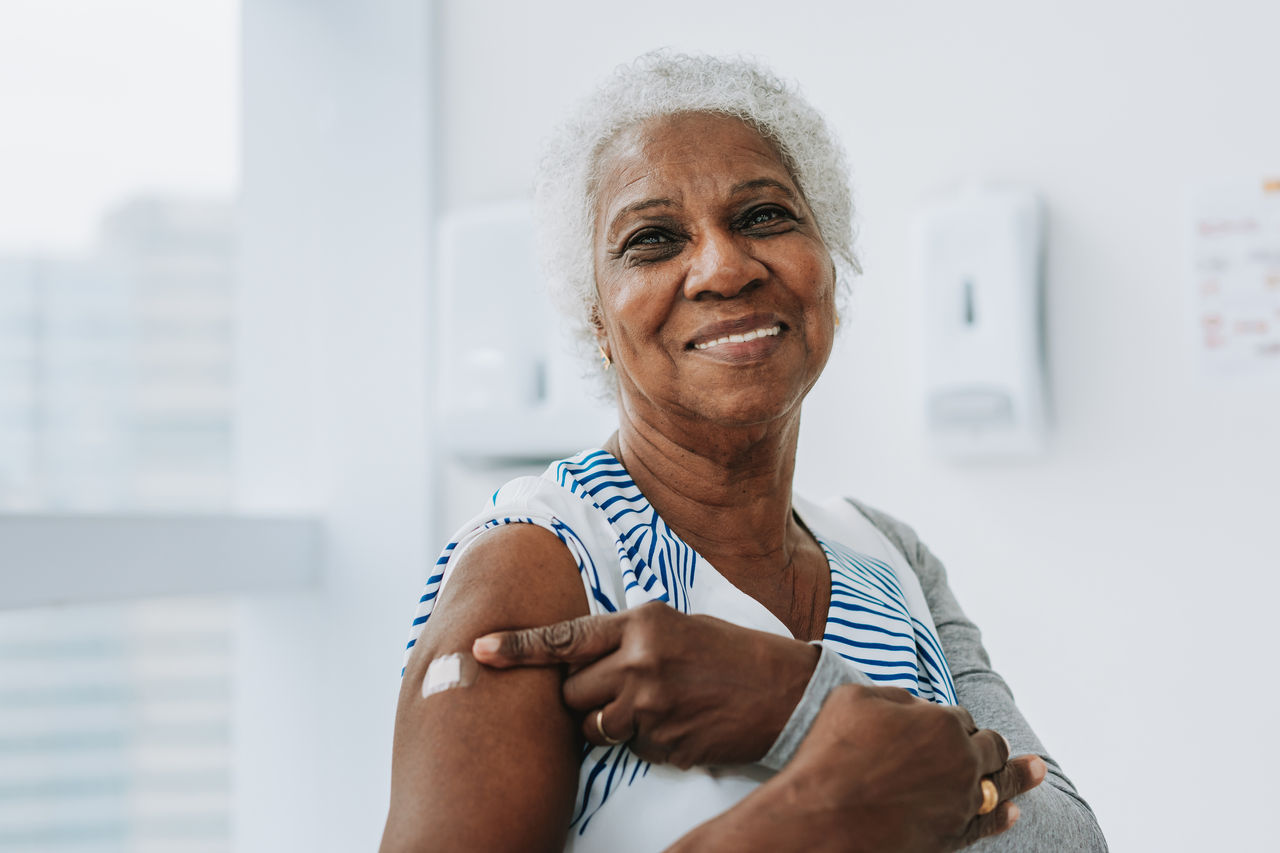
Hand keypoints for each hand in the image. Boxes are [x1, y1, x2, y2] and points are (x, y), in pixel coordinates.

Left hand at [472, 601, 818, 767]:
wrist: (786, 692)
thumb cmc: (731, 653)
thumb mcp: (677, 625)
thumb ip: (628, 637)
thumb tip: (580, 656)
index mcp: (642, 622)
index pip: (566, 637)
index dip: (518, 647)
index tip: (480, 651)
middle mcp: (640, 661)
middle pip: (571, 690)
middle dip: (582, 694)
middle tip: (620, 687)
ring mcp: (650, 706)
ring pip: (592, 726)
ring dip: (607, 722)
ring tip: (653, 705)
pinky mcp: (663, 743)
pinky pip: (628, 749)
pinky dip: (643, 742)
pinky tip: (677, 724)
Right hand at [725, 683, 1045, 851]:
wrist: (820, 816)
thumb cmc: (830, 753)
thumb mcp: (855, 698)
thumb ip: (896, 697)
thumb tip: (917, 706)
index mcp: (941, 723)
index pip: (960, 717)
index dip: (950, 721)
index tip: (938, 726)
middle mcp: (960, 761)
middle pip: (989, 748)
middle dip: (991, 745)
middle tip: (999, 746)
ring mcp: (960, 802)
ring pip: (999, 786)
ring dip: (1018, 776)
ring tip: (1037, 770)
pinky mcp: (951, 836)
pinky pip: (987, 825)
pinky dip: (1002, 817)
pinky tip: (1013, 812)